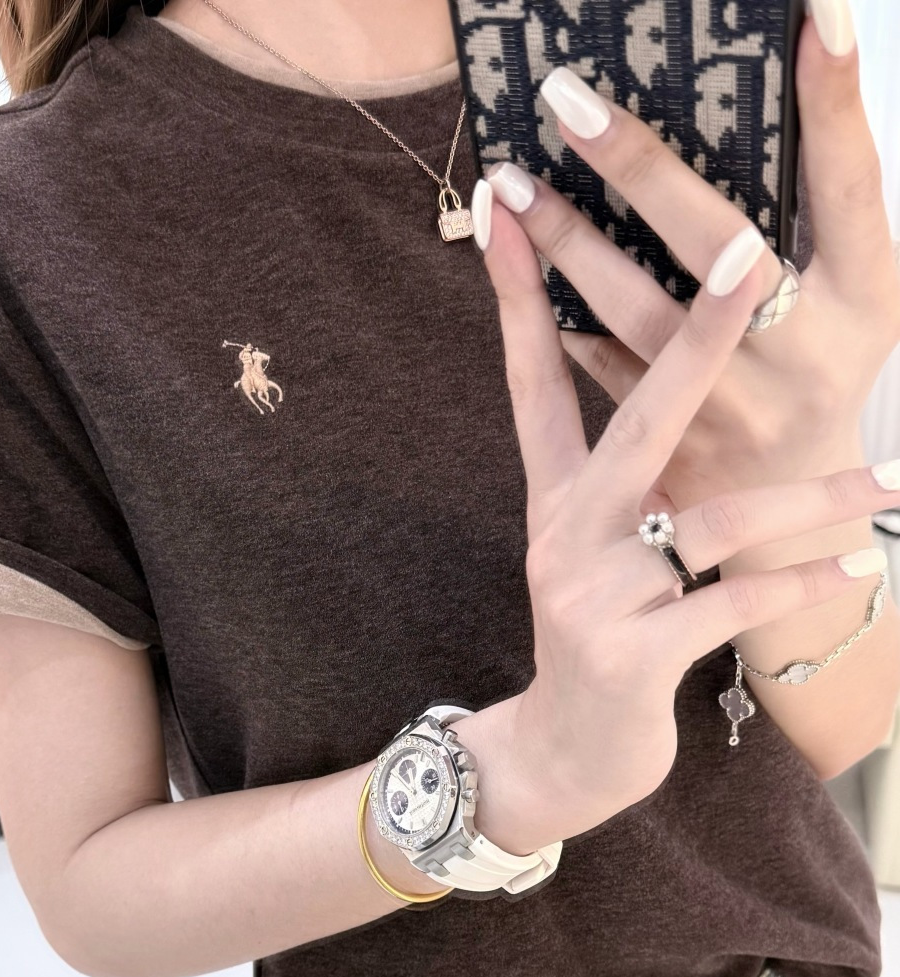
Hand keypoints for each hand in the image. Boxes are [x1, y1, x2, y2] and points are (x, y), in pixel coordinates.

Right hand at [455, 202, 890, 850]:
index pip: (534, 381)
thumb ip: (618, 475)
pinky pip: (731, 605)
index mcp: (558, 498)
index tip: (509, 207)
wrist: (561, 753)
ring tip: (885, 489)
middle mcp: (568, 534)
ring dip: (809, 504)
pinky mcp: (632, 656)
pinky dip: (799, 584)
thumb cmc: (599, 635)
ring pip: (712, 522)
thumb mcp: (589, 548)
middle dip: (695, 336)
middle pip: (636, 419)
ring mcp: (596, 595)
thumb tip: (668, 386)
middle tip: (749, 254)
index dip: (521, 296)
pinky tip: (856, 568)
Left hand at [473, 8, 899, 519]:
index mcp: (865, 300)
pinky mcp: (674, 450)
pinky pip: (602, 371)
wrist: (795, 527)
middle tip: (566, 102)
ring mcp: (733, 410)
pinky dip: (559, 321)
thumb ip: (816, 221)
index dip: (834, 101)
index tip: (813, 13)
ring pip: (638, 312)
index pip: (850, 183)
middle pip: (720, 245)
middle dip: (640, 167)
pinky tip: (515, 273)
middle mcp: (802, 354)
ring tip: (510, 186)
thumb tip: (777, 94)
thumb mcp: (852, 298)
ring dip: (568, 244)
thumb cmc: (821, 377)